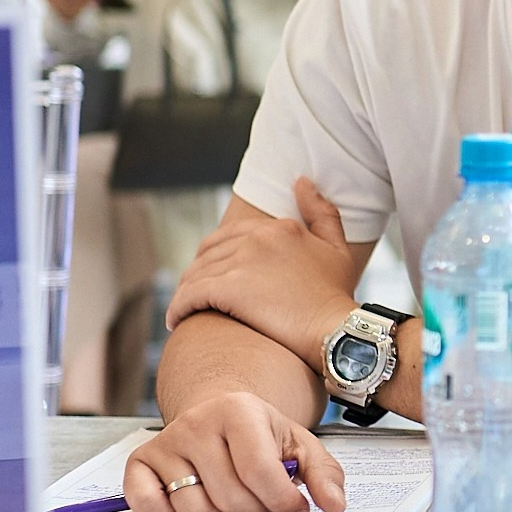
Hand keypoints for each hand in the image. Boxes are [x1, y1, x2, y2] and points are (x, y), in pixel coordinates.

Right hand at [124, 392, 346, 511]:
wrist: (217, 414)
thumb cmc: (259, 435)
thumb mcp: (299, 445)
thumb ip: (324, 474)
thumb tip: (335, 505)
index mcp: (238, 410)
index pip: (260, 472)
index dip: (281, 501)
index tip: (293, 508)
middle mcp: (197, 422)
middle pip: (229, 497)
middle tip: (261, 503)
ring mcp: (166, 442)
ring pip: (194, 509)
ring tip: (230, 497)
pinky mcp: (140, 463)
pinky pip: (150, 508)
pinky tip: (192, 500)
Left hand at [168, 177, 365, 364]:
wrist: (336, 330)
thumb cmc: (336, 296)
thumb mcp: (336, 247)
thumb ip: (321, 212)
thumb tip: (301, 181)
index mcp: (280, 227)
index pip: (230, 235)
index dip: (216, 256)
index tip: (215, 275)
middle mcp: (258, 237)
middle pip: (210, 253)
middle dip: (197, 274)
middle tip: (194, 295)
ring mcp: (242, 261)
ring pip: (196, 274)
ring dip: (185, 293)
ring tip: (184, 312)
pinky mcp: (229, 288)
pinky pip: (190, 295)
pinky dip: (178, 308)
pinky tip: (175, 321)